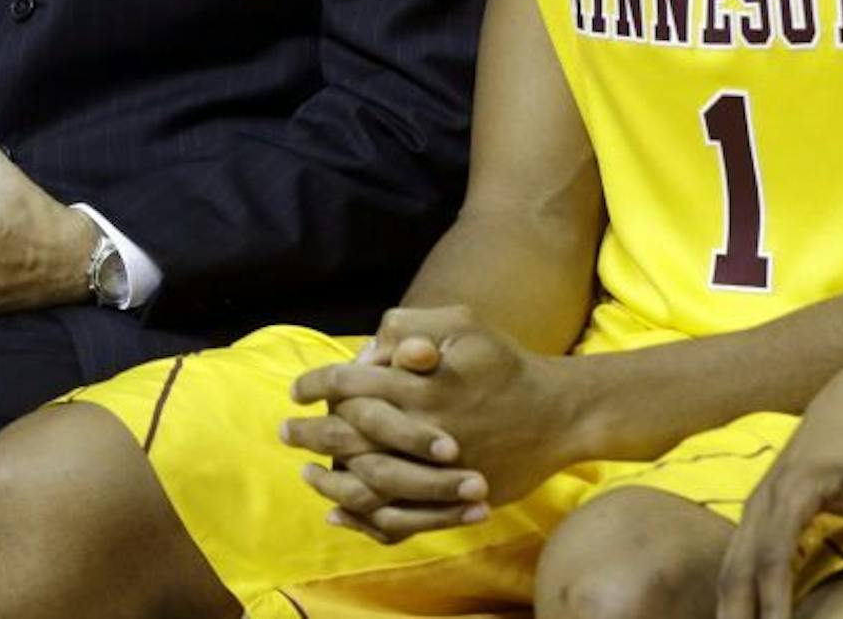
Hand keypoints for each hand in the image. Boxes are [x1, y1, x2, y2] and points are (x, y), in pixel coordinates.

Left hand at [289, 305, 579, 533]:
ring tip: (306, 473)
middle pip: (348, 435)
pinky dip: (364, 519)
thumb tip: (368, 350)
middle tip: (285, 430)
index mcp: (420, 384)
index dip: (315, 384)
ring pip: (367, 483)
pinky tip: (339, 513)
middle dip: (309, 432)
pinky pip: (399, 519)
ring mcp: (437, 471)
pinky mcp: (451, 500)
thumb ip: (409, 326)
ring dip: (329, 479)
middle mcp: (422, 430)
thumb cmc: (505, 362)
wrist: (557, 414)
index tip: (297, 389)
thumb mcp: (462, 323)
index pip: (348, 384)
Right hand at [717, 360, 842, 618]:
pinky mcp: (765, 500)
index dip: (772, 601)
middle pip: (739, 560)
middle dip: (735, 605)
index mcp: (791, 494)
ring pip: (734, 554)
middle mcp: (765, 498)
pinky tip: (742, 599)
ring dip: (731, 594)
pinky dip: (738, 576)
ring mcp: (760, 497)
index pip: (773, 559)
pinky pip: (742, 545)